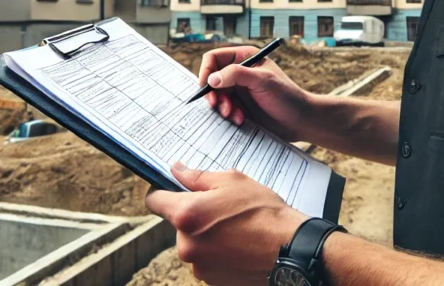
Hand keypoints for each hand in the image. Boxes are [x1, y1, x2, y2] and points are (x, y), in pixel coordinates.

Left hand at [147, 163, 305, 285]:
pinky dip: (218, 251)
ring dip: (206, 234)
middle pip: (178, 223)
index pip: (154, 201)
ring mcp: (198, 266)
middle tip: (221, 207)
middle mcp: (186, 245)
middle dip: (194, 214)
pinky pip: (207, 260)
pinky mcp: (212, 281)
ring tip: (235, 227)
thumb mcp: (231, 181)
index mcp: (187, 214)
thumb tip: (176, 170)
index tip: (171, 188)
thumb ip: (197, 176)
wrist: (289, 249)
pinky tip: (239, 244)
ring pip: (193, 242)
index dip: (161, 191)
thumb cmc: (262, 210)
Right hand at [198, 46, 312, 140]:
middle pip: (212, 79)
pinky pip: (223, 109)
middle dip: (213, 94)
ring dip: (221, 107)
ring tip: (234, 114)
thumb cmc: (286, 96)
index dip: (206, 71)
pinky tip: (241, 119)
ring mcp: (239, 90)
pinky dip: (229, 115)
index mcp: (244, 58)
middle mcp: (239, 72)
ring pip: (216, 96)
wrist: (300, 121)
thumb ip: (236, 75)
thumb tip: (211, 79)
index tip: (206, 88)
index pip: (214, 58)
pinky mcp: (240, 106)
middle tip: (218, 105)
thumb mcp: (262, 81)